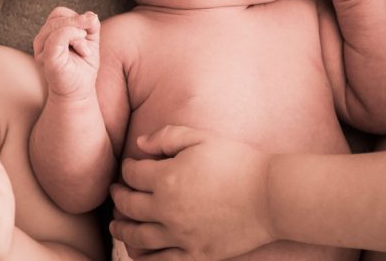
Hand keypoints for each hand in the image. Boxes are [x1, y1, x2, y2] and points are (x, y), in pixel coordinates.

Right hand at [32, 7, 99, 99]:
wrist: (79, 90)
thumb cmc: (83, 66)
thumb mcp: (91, 40)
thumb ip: (91, 25)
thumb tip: (91, 15)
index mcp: (49, 34)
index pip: (59, 13)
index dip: (76, 17)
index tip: (87, 34)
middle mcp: (41, 40)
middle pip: (58, 16)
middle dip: (78, 23)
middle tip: (88, 39)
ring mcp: (41, 49)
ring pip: (58, 24)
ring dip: (78, 32)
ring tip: (85, 50)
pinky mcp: (47, 58)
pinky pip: (58, 36)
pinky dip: (74, 36)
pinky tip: (83, 50)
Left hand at [109, 126, 274, 259]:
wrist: (270, 195)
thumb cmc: (237, 161)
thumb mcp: (201, 137)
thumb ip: (167, 137)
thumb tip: (140, 144)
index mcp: (166, 178)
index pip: (132, 174)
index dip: (127, 168)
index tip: (130, 166)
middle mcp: (167, 210)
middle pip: (129, 206)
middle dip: (118, 197)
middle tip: (116, 193)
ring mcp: (180, 236)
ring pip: (138, 237)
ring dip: (122, 230)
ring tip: (117, 224)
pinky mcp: (195, 255)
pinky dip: (143, 258)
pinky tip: (137, 253)